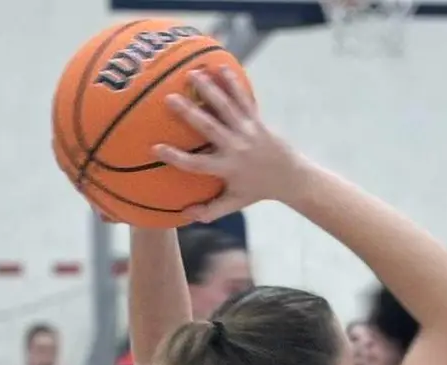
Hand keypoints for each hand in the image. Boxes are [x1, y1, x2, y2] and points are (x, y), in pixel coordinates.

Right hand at [154, 66, 300, 222]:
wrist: (291, 178)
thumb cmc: (258, 191)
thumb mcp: (234, 203)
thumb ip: (209, 210)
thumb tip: (184, 215)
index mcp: (226, 169)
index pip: (196, 164)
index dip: (175, 157)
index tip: (155, 147)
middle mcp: (236, 148)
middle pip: (210, 129)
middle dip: (189, 113)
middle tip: (169, 98)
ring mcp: (248, 132)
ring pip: (227, 108)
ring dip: (209, 90)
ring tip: (192, 74)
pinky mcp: (257, 121)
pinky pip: (244, 99)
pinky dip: (234, 83)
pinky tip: (220, 67)